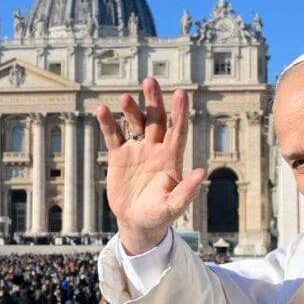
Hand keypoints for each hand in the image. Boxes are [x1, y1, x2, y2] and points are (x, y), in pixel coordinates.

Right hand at [96, 78, 204, 254]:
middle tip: (150, 80)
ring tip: (123, 98)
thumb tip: (202, 171)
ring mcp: (137, 150)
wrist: (137, 223)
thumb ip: (187, 190)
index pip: (177, 130)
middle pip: (156, 119)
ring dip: (131, 109)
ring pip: (135, 123)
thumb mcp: (174, 206)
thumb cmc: (160, 216)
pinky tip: (102, 110)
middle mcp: (156, 149)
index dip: (179, 112)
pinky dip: (108, 123)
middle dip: (154, 100)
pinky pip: (113, 135)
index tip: (181, 92)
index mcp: (171, 158)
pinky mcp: (119, 156)